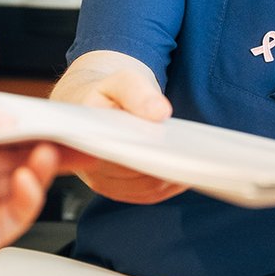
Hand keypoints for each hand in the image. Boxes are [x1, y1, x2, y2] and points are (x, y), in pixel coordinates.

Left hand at [0, 103, 79, 275]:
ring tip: (53, 156)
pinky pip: (18, 213)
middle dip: (43, 148)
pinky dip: (29, 196)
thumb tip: (9, 118)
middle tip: (73, 142)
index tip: (51, 123)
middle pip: (12, 157)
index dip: (24, 127)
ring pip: (19, 183)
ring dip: (39, 168)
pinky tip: (28, 182)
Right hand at [49, 51, 186, 204]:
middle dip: (163, 166)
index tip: (170, 147)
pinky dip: (167, 186)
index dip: (147, 154)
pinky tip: (181, 172)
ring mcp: (100, 180)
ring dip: (169, 178)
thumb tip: (159, 113)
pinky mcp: (114, 189)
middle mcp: (87, 163)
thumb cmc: (107, 93)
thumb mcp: (121, 81)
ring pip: (144, 189)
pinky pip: (146, 194)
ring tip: (189, 161)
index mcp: (85, 134)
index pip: (119, 154)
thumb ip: (137, 92)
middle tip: (189, 154)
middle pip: (136, 176)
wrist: (91, 105)